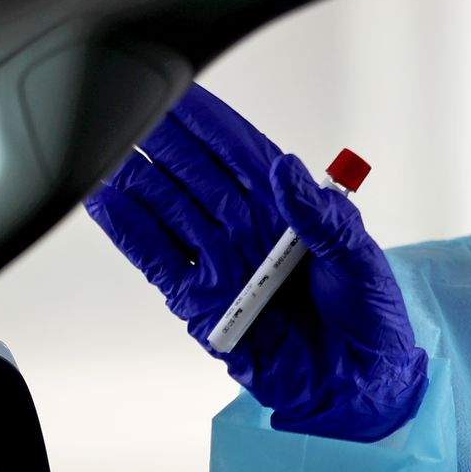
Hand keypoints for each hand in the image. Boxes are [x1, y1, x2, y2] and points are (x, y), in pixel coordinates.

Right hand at [84, 83, 426, 441]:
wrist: (360, 383)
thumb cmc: (369, 314)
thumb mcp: (358, 256)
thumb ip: (321, 215)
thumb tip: (285, 169)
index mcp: (288, 206)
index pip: (239, 152)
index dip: (208, 121)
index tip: (176, 89)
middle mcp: (248, 226)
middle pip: (194, 172)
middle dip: (162, 140)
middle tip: (126, 105)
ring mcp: (222, 260)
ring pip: (168, 208)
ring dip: (136, 178)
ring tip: (101, 146)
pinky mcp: (201, 300)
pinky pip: (158, 258)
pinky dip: (130, 230)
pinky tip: (104, 200)